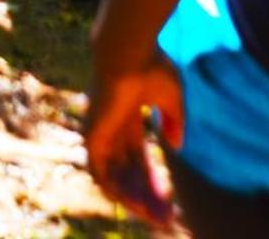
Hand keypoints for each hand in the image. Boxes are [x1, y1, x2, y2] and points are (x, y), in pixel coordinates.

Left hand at [85, 58, 182, 228]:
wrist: (128, 51)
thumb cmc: (151, 66)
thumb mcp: (171, 98)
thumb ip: (174, 120)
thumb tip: (176, 146)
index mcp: (126, 115)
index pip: (137, 155)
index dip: (153, 178)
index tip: (169, 198)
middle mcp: (110, 125)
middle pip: (126, 170)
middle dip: (146, 194)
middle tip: (165, 217)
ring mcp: (99, 131)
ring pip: (113, 175)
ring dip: (133, 198)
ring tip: (155, 216)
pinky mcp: (92, 136)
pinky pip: (99, 174)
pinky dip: (117, 191)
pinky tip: (138, 204)